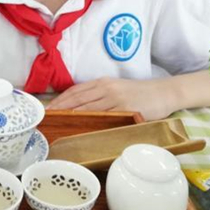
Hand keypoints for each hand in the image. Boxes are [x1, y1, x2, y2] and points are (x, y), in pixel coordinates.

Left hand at [45, 78, 174, 120]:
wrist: (164, 93)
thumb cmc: (140, 94)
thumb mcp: (117, 91)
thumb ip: (100, 98)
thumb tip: (80, 112)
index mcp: (102, 82)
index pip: (75, 91)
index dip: (59, 100)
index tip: (47, 109)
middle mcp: (106, 88)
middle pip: (76, 98)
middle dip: (59, 108)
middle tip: (45, 118)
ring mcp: (114, 98)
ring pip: (86, 107)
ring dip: (69, 115)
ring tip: (56, 123)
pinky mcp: (124, 108)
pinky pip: (103, 115)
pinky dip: (89, 121)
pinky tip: (79, 126)